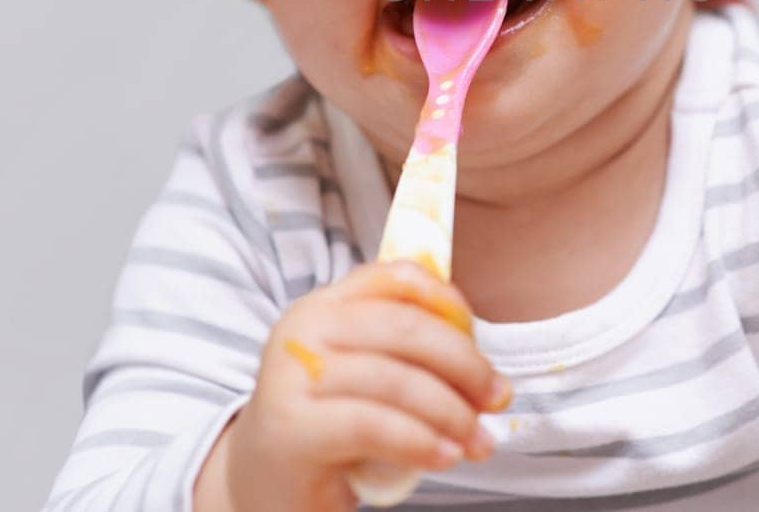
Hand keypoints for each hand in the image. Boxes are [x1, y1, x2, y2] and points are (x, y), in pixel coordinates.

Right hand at [195, 261, 510, 511]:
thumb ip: (407, 355)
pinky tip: (445, 456)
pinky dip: (421, 441)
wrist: (262, 482)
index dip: (448, 302)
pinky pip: (374, 425)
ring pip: (396, 379)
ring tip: (477, 440)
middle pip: (405, 328)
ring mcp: (292, 375)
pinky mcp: (292, 427)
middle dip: (465, 364)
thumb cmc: (328, 424)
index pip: (396, 276)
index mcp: (325, 305)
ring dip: (451, 412)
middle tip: (497, 399)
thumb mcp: (364, 375)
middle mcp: (304, 329)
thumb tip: (489, 375)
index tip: (482, 341)